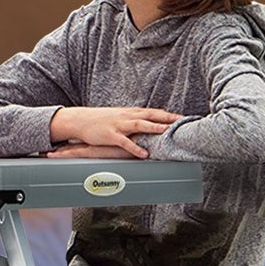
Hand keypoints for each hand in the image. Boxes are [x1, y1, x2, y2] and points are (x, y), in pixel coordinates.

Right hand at [47, 106, 179, 160]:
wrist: (80, 120)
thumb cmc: (102, 120)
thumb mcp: (120, 117)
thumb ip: (135, 120)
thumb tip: (150, 125)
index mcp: (131, 112)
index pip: (154, 112)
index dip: (169, 115)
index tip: (184, 118)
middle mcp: (127, 116)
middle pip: (151, 115)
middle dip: (167, 119)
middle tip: (183, 122)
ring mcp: (119, 125)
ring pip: (139, 125)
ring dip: (154, 128)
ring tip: (167, 132)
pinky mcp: (110, 135)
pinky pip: (125, 142)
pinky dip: (135, 147)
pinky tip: (144, 153)